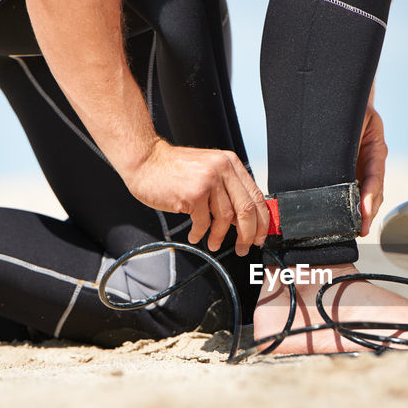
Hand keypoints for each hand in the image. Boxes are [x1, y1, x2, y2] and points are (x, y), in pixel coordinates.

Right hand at [122, 139, 269, 255]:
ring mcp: (208, 180)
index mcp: (230, 163)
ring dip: (220, 236)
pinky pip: (204, 222)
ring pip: (226, 218)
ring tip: (214, 243)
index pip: (256, 196)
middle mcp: (222, 169)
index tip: (259, 236)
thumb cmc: (174, 169)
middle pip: (246, 209)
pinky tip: (196, 236)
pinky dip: (201, 233)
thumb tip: (244, 219)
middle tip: (244, 247)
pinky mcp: (193, 193)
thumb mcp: (208, 170)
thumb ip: (227, 189)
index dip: (262, 221)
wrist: (145, 160)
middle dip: (248, 234)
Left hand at [355, 104, 386, 235]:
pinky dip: (352, 207)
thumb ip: (349, 140)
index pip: (375, 177)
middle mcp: (372, 163)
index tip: (364, 212)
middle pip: (374, 193)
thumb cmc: (352, 109)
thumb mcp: (353, 120)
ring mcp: (363, 170)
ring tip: (356, 229)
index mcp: (376, 149)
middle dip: (367, 212)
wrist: (344, 103)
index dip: (369, 196)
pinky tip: (346, 219)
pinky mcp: (352, 174)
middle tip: (360, 228)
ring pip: (367, 197)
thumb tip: (340, 159)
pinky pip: (354, 193)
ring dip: (362, 214)